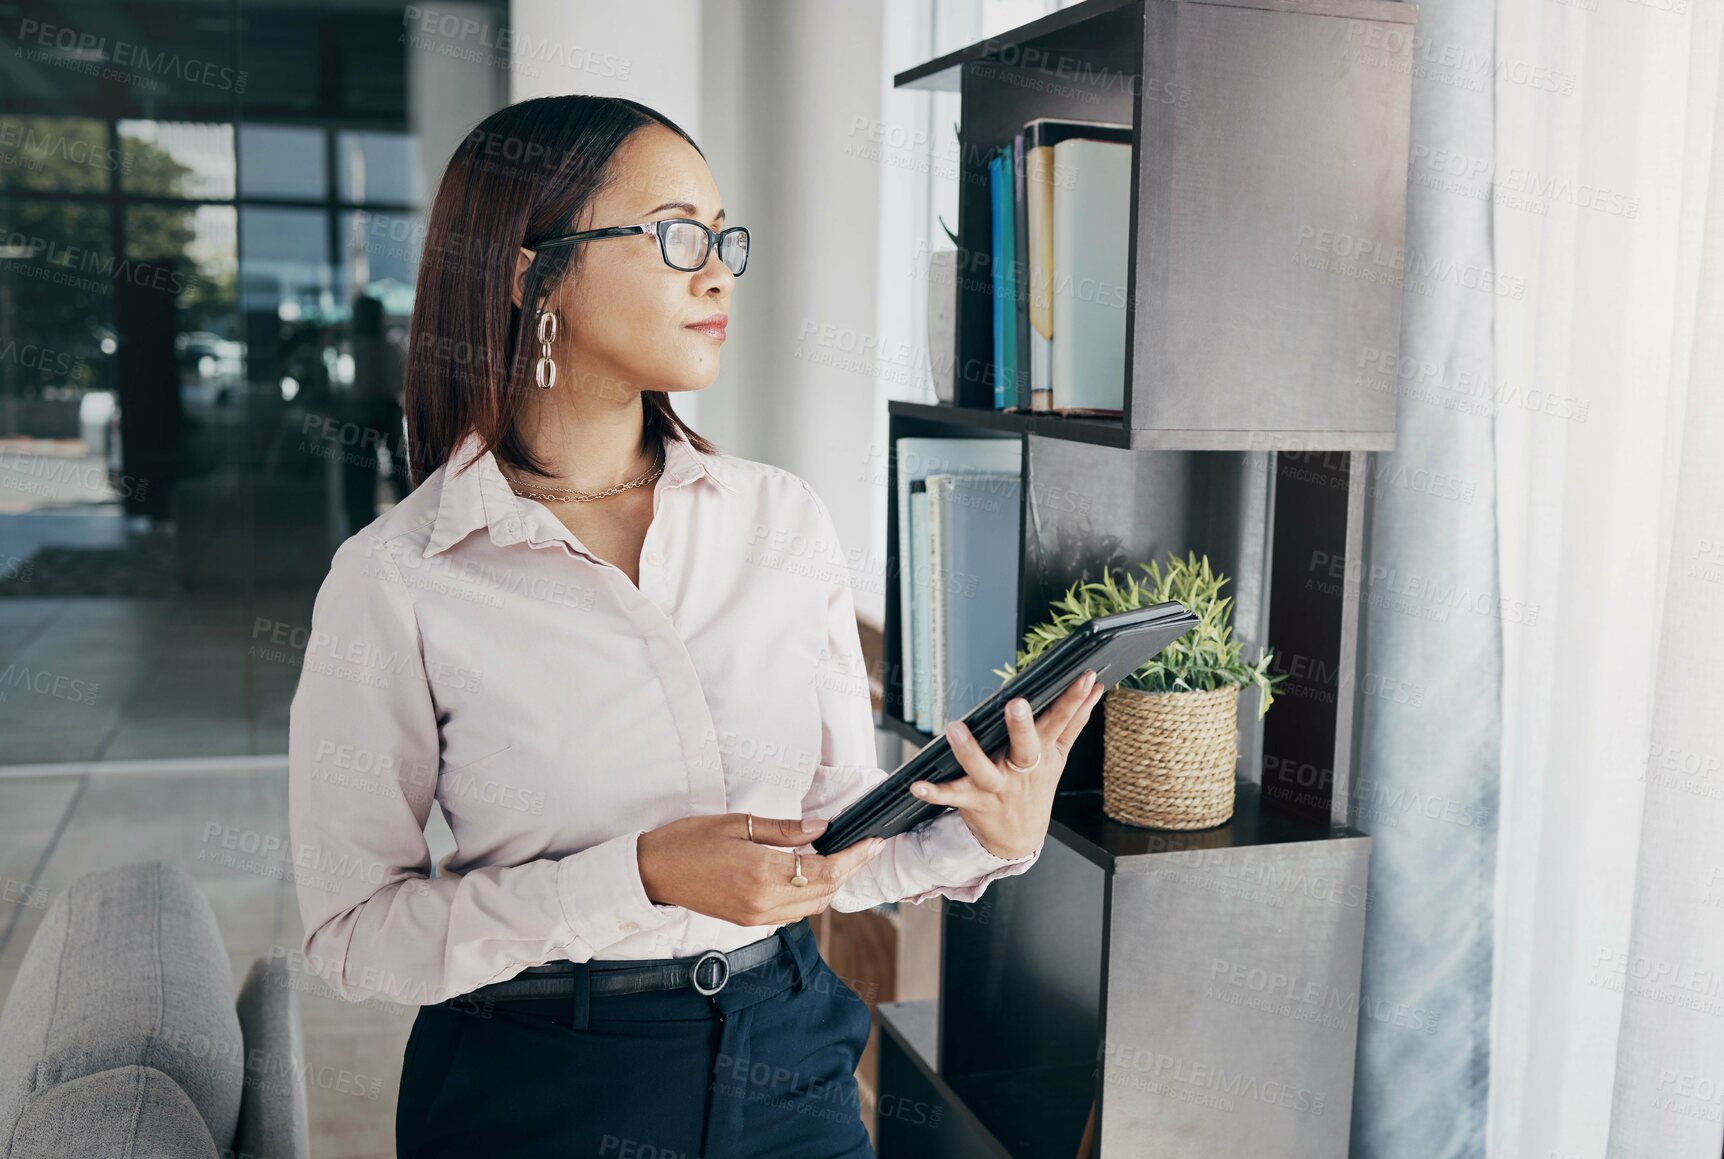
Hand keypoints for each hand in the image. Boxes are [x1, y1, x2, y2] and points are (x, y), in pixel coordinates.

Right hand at [636, 813, 885, 925]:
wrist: (654, 872)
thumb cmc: (689, 842)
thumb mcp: (738, 825)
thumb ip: (784, 830)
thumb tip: (822, 826)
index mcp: (762, 874)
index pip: (825, 870)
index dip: (854, 857)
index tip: (873, 843)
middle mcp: (764, 903)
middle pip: (825, 892)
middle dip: (850, 870)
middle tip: (866, 848)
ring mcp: (757, 917)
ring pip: (812, 907)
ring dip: (832, 885)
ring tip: (845, 858)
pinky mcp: (750, 921)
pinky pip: (793, 912)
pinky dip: (811, 895)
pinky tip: (812, 874)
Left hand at [909, 669, 1104, 859]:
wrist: (1020, 837)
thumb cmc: (1036, 786)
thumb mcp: (1060, 755)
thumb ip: (1075, 721)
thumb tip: (1097, 688)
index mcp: (1043, 753)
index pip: (1061, 721)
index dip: (1073, 699)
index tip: (1085, 677)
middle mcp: (1021, 769)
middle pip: (1025, 747)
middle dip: (1021, 726)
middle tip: (1016, 703)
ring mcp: (997, 787)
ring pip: (983, 769)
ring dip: (968, 751)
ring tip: (955, 729)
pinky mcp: (974, 802)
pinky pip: (951, 796)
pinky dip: (934, 792)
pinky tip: (917, 784)